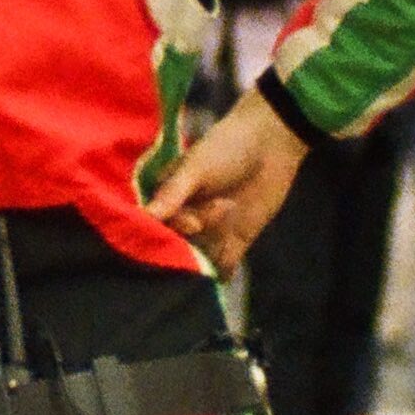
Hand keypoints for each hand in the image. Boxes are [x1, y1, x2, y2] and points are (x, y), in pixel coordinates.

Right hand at [148, 92, 304, 274]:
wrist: (272, 142)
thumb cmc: (225, 148)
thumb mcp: (195, 168)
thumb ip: (171, 195)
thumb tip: (142, 217)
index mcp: (166, 200)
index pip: (156, 227)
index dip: (171, 229)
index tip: (192, 221)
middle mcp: (182, 220)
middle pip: (176, 246)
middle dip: (194, 237)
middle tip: (220, 208)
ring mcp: (209, 233)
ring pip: (198, 258)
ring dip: (212, 247)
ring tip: (229, 209)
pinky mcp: (234, 243)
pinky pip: (222, 266)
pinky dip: (222, 271)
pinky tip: (226, 264)